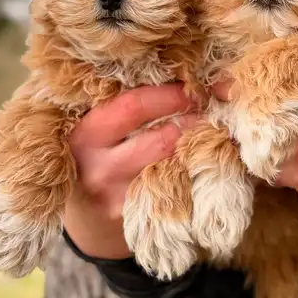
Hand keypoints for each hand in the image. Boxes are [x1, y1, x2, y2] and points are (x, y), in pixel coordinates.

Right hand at [65, 84, 199, 258]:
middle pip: (161, 139)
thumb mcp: (97, 129)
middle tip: (212, 109)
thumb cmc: (97, 158)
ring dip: (198, 146)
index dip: (170, 95)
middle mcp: (98, 169)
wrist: (86, 220)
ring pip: (174, 166)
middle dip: (193, 120)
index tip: (194, 87)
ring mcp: (118, 199)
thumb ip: (125, 105)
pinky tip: (202, 162)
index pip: (133, 107)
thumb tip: (181, 77)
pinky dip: (194, 172)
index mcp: (85, 135)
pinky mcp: (137, 220)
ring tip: (212, 131)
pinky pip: (176, 189)